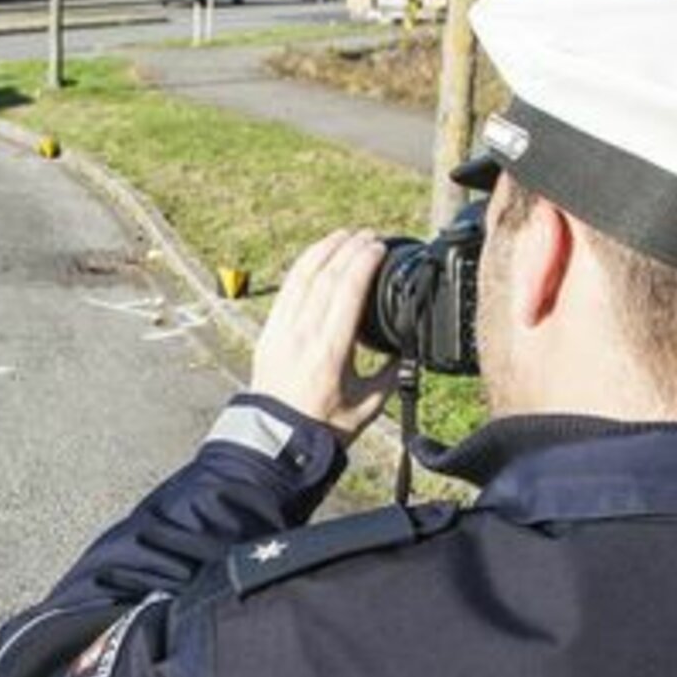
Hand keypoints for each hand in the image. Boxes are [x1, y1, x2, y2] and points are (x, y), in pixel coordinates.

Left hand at [250, 229, 397, 440]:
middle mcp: (303, 335)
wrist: (276, 441)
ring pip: (303, 277)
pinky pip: (286, 289)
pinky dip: (302, 267)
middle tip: (369, 236)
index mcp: (331, 351)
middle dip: (349, 249)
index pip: (347, 292)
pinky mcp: (269, 332)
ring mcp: (282, 331)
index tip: (379, 247)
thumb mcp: (368, 405)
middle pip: (327, 277)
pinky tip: (315, 255)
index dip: (364, 263)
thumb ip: (391, 375)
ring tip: (344, 235)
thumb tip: (407, 349)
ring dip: (324, 250)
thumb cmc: (323, 428)